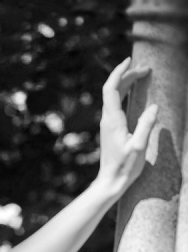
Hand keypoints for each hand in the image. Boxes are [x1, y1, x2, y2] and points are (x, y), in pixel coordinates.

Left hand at [96, 57, 157, 193]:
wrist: (110, 181)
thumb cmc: (124, 167)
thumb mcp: (139, 147)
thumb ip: (146, 126)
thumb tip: (154, 106)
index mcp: (112, 120)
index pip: (111, 89)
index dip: (119, 73)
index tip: (129, 61)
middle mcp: (107, 120)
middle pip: (112, 90)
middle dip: (127, 75)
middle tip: (146, 68)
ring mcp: (107, 125)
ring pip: (113, 98)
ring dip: (126, 84)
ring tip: (142, 76)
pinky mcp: (110, 130)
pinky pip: (115, 106)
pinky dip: (124, 94)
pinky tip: (134, 94)